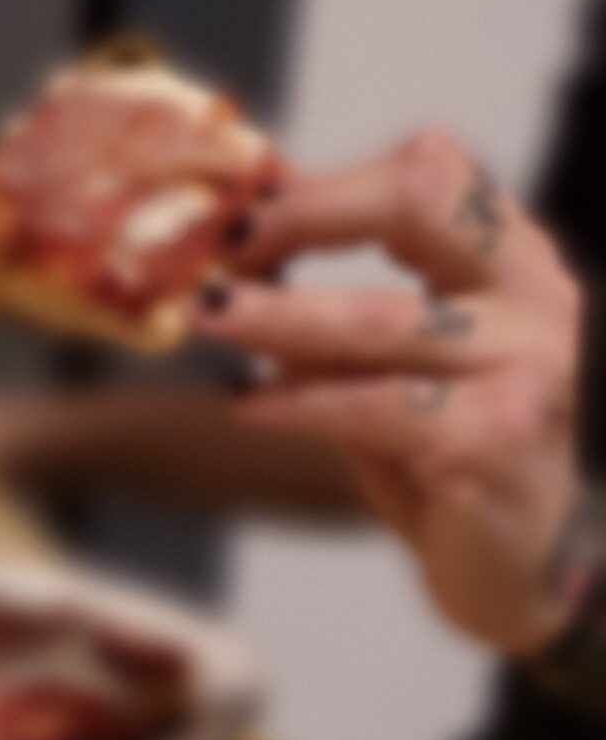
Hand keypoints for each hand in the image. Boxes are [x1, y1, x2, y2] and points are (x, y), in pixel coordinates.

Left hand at [201, 132, 586, 652]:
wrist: (520, 567)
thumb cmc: (447, 458)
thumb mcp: (394, 367)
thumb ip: (341, 307)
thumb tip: (242, 245)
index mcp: (513, 259)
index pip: (429, 173)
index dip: (324, 186)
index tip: (240, 222)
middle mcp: (533, 296)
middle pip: (419, 203)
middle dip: (305, 217)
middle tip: (221, 255)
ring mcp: (524, 364)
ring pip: (383, 318)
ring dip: (277, 317)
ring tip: (205, 318)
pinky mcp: (492, 439)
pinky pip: (375, 406)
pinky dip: (298, 403)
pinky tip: (243, 406)